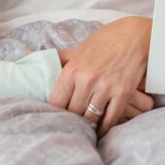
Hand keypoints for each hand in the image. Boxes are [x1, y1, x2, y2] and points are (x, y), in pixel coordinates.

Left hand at [50, 16, 153, 135]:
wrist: (134, 35)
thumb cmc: (104, 41)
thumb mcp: (79, 49)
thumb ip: (59, 59)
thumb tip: (29, 55)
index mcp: (72, 69)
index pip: (56, 102)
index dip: (55, 112)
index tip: (57, 116)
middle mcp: (87, 79)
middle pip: (73, 112)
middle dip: (72, 120)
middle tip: (71, 125)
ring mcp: (106, 87)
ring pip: (91, 117)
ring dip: (88, 124)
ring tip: (85, 128)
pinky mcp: (123, 93)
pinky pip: (111, 118)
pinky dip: (105, 127)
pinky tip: (100, 129)